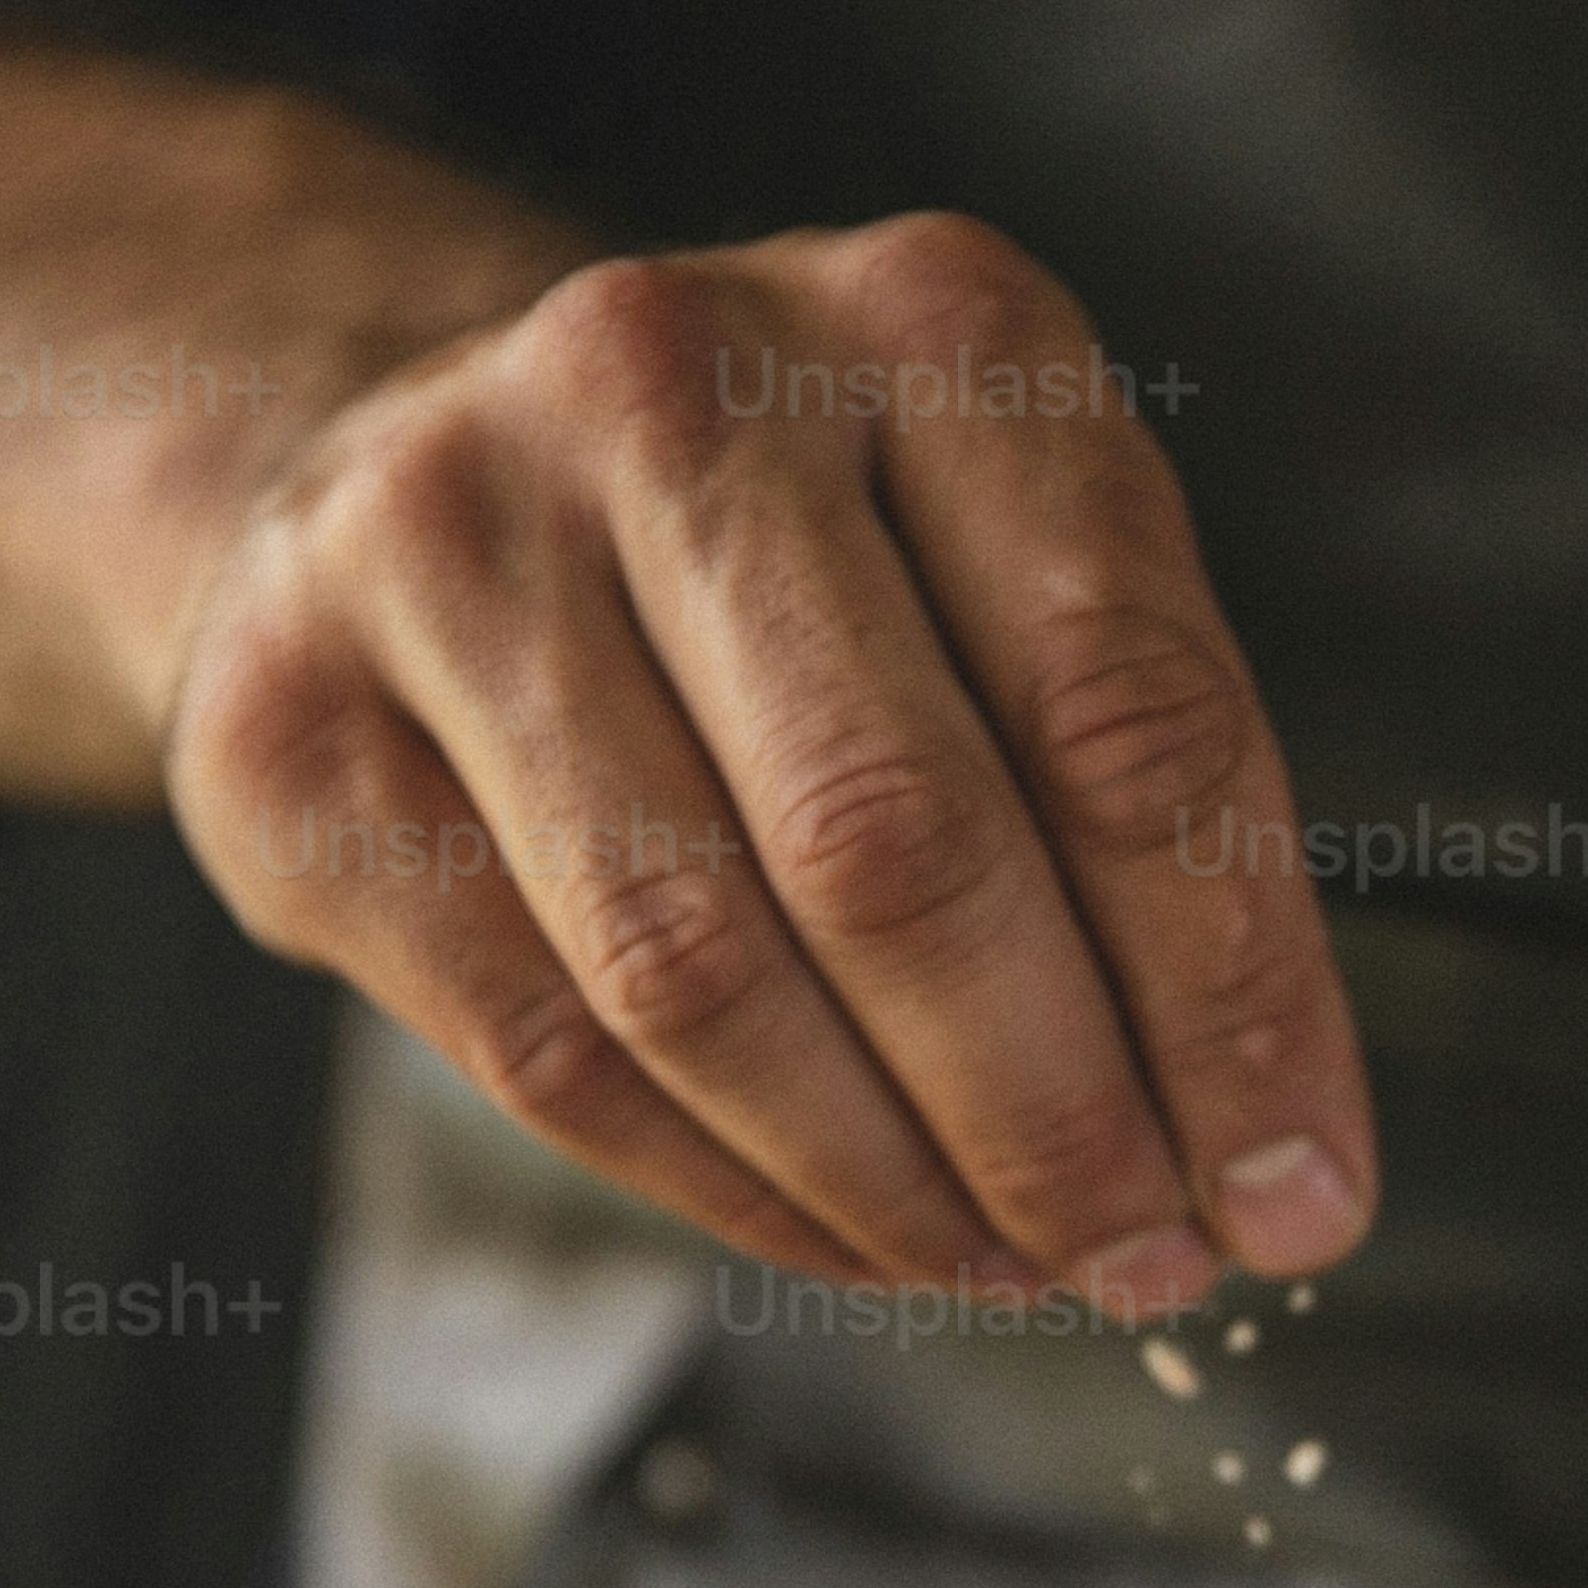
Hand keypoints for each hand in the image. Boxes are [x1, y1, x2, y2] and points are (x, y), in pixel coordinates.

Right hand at [0, 39, 1373, 1312]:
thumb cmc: (797, 547)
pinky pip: (546, 1044)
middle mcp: (669, 391)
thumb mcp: (1014, 564)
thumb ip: (1151, 809)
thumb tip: (1270, 1155)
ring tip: (1008, 1262)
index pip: (1118, 707)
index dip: (1227, 989)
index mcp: (925, 326)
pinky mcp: (293, 734)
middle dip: (1057, 1113)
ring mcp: (446, 545)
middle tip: (1148, 1261)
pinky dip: (727, 1184)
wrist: (406, 456)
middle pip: (899, 843)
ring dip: (890, 1178)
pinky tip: (843, 1231)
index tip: (1294, 1185)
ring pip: (700, 968)